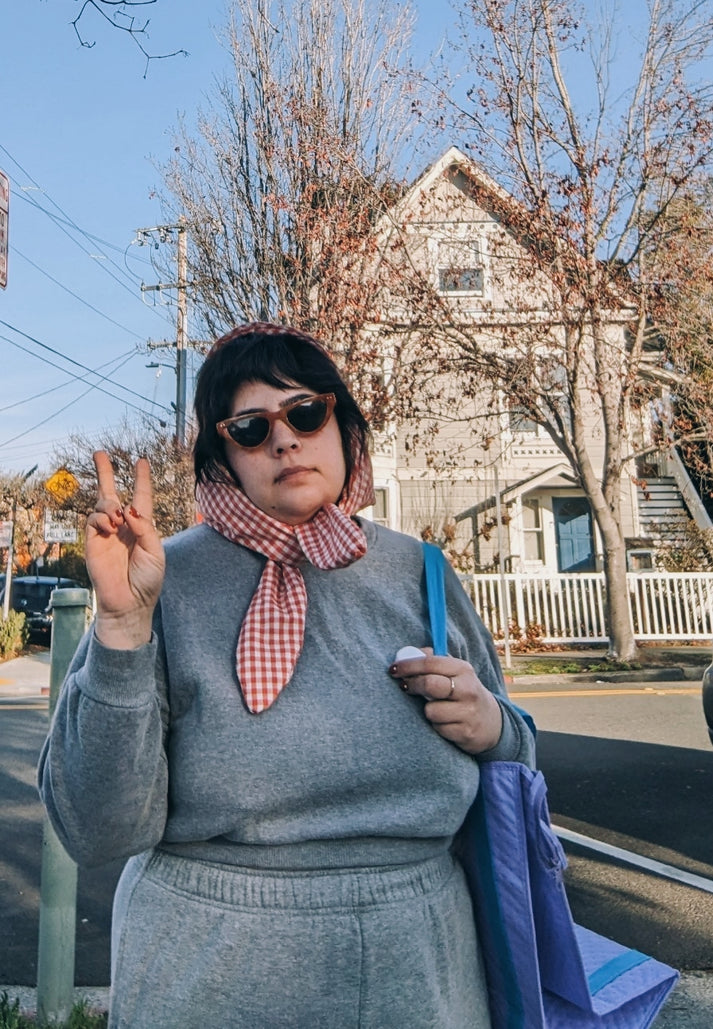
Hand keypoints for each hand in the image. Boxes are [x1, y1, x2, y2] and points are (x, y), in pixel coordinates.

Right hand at [85, 451, 165, 648]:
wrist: (129, 603)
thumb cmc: (147, 580)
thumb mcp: (156, 552)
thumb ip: (145, 528)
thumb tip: (129, 509)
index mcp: (142, 527)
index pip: (141, 497)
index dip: (141, 479)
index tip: (141, 461)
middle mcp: (123, 526)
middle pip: (112, 493)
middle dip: (105, 472)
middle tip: (99, 453)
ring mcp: (106, 533)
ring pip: (102, 505)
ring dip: (109, 505)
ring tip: (117, 519)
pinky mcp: (92, 542)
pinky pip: (92, 520)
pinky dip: (100, 518)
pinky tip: (110, 527)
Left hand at [389, 648, 502, 754]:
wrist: (490, 722)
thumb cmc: (462, 692)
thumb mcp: (454, 672)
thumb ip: (432, 661)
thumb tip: (406, 653)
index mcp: (463, 669)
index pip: (430, 662)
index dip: (408, 665)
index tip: (393, 669)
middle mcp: (468, 689)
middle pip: (430, 684)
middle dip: (412, 685)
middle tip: (404, 686)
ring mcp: (468, 712)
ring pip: (430, 711)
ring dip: (427, 711)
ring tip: (436, 708)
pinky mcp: (465, 733)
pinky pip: (438, 728)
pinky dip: (437, 725)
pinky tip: (446, 722)